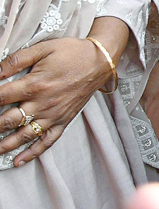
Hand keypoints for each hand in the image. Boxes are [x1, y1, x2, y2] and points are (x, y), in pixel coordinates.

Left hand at [0, 37, 113, 163]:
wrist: (100, 61)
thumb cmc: (73, 53)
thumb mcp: (44, 48)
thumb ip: (17, 59)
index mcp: (35, 84)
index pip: (1, 97)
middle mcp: (42, 103)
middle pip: (7, 121)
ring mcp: (53, 115)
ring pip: (23, 136)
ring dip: (4, 145)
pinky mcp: (63, 121)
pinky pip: (46, 142)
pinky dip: (32, 153)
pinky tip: (18, 160)